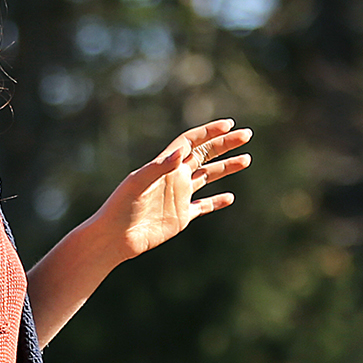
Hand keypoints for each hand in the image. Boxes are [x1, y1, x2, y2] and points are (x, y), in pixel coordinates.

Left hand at [97, 120, 251, 257]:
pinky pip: (203, 206)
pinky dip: (217, 202)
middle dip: (225, 144)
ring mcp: (179, 196)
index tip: (229, 124)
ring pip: (208, 177)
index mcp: (165, 165)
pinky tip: (230, 197)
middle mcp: (175, 177)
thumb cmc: (121, 208)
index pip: (191, 142)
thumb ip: (159, 167)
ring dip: (226, 167)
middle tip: (246, 135)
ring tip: (246, 159)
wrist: (115, 237)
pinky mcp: (181, 216)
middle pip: (204, 155)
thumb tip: (181, 153)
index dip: (209, 132)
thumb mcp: (137, 183)